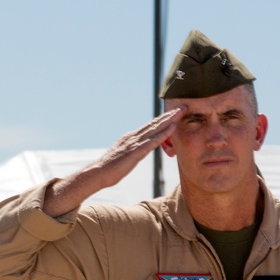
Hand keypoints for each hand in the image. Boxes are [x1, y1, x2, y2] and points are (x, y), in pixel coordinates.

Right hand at [44, 107, 184, 216]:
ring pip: (155, 129)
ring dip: (169, 120)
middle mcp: (132, 137)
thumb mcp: (123, 157)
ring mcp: (134, 143)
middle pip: (154, 124)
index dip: (162, 119)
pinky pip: (152, 141)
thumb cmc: (109, 169)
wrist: (97, 173)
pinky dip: (163, 133)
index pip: (149, 126)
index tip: (174, 112)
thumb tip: (139, 151)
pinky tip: (172, 128)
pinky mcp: (135, 152)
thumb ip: (132, 151)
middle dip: (169, 115)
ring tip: (181, 112)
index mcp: (130, 138)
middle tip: (183, 106)